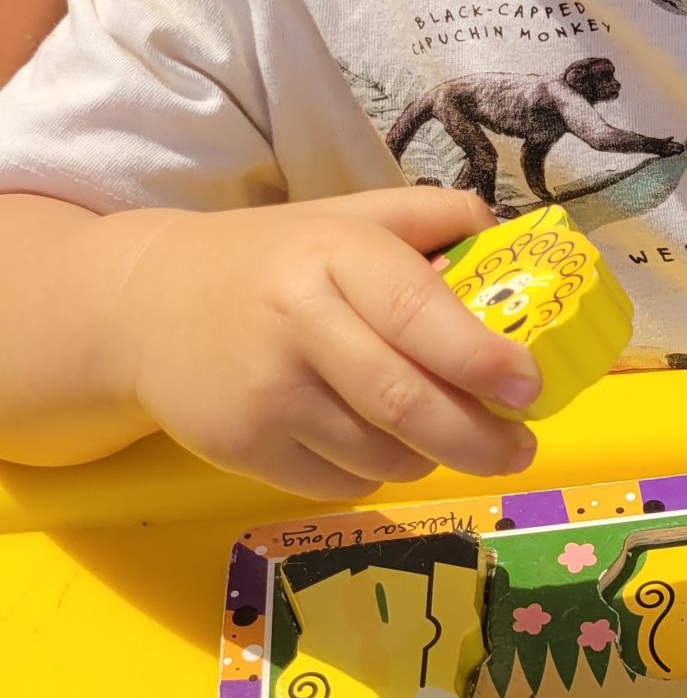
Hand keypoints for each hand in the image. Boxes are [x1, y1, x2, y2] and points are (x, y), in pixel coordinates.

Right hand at [116, 187, 546, 496]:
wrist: (145, 306)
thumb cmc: (273, 260)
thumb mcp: (347, 216)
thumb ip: (433, 218)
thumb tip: (524, 240)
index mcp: (334, 254)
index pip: (418, 312)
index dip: (481, 358)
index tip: (529, 387)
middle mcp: (297, 321)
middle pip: (405, 402)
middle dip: (481, 439)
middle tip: (521, 449)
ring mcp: (264, 392)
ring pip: (381, 453)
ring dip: (431, 456)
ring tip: (446, 437)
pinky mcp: (240, 447)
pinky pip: (340, 481)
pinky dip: (377, 472)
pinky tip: (376, 444)